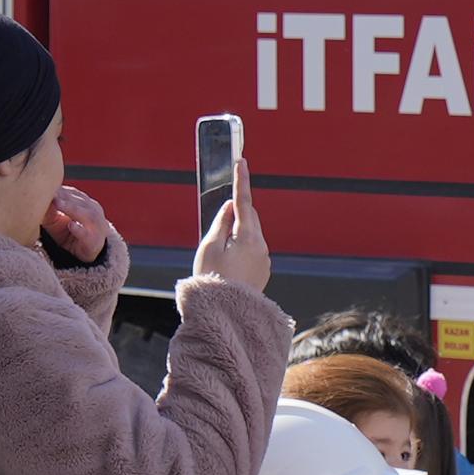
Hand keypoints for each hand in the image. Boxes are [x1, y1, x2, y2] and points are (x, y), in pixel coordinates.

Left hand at [40, 183, 114, 261]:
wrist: (82, 254)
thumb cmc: (68, 233)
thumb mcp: (55, 220)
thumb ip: (49, 209)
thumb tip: (36, 196)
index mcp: (84, 203)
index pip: (72, 193)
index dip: (60, 190)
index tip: (46, 186)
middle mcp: (93, 211)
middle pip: (80, 201)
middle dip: (65, 197)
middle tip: (51, 193)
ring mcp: (96, 226)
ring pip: (86, 214)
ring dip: (71, 208)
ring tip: (58, 203)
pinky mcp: (93, 241)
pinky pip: (87, 234)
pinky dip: (79, 230)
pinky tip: (71, 225)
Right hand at [198, 170, 272, 297]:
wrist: (226, 312)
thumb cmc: (212, 279)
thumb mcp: (209, 247)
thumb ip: (221, 223)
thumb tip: (232, 206)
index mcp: (248, 237)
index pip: (243, 201)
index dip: (241, 180)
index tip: (241, 162)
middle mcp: (261, 246)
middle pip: (249, 218)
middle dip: (236, 214)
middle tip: (217, 227)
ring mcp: (264, 259)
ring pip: (251, 236)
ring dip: (237, 236)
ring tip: (219, 257)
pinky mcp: (263, 271)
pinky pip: (252, 251)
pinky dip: (241, 250)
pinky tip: (228, 267)